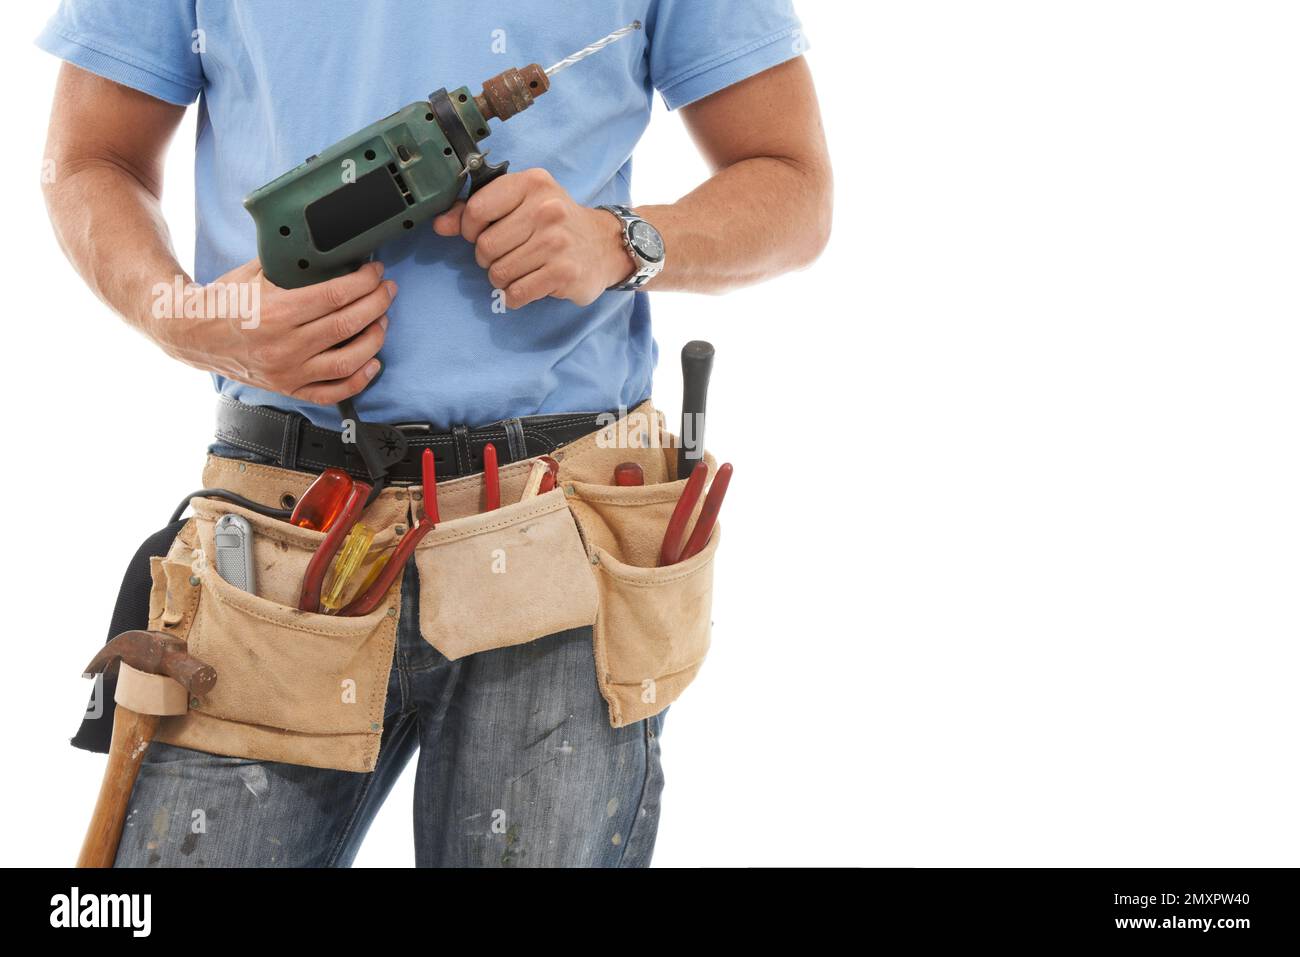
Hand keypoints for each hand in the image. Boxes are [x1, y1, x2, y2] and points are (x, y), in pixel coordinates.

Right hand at [147, 259, 394, 403]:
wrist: (192, 334)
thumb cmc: (226, 300)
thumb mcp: (257, 273)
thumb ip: (294, 267)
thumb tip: (333, 255)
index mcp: (276, 311)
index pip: (335, 295)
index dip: (364, 282)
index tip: (375, 272)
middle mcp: (284, 345)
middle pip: (347, 325)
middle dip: (376, 304)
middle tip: (387, 290)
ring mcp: (287, 371)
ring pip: (348, 361)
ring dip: (374, 339)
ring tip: (382, 321)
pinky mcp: (287, 388)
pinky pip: (332, 393)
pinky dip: (358, 380)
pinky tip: (372, 362)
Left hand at [433, 168, 632, 308]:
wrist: (605, 245)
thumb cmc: (555, 223)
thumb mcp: (522, 204)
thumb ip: (478, 210)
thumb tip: (440, 224)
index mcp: (532, 184)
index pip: (477, 209)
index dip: (469, 229)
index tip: (479, 234)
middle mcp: (547, 209)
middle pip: (485, 246)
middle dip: (487, 258)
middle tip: (505, 255)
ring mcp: (557, 243)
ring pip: (498, 273)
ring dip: (502, 278)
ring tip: (520, 269)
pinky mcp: (563, 273)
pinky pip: (516, 293)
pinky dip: (514, 296)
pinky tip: (527, 286)